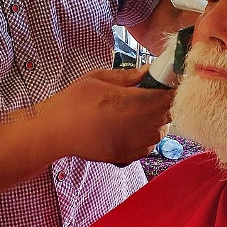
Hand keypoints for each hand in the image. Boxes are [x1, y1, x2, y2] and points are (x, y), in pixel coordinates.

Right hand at [35, 66, 173, 164]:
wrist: (56, 131)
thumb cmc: (75, 100)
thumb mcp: (99, 78)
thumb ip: (128, 76)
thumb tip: (148, 70)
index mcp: (133, 102)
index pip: (168, 97)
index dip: (169, 89)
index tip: (165, 83)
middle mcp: (139, 126)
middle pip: (168, 115)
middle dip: (164, 104)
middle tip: (151, 94)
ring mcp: (134, 144)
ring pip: (161, 132)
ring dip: (157, 121)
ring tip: (140, 111)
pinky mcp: (127, 156)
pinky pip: (148, 146)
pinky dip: (147, 136)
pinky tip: (132, 127)